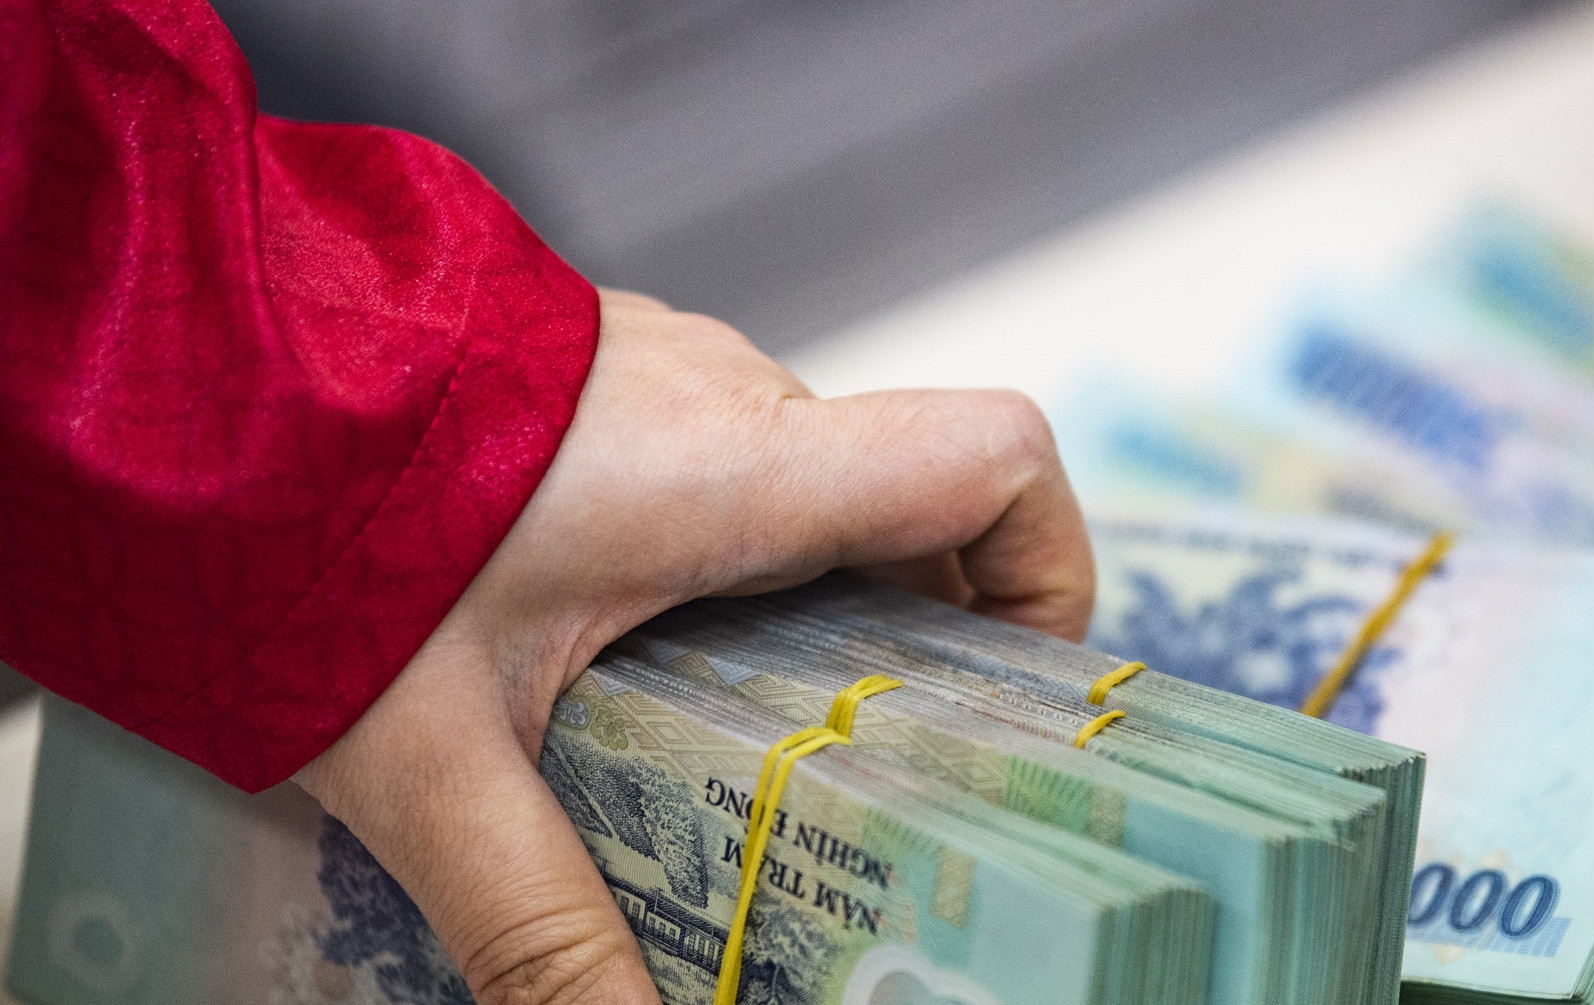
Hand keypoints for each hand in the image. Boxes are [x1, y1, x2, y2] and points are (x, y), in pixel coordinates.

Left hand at [292, 288, 1094, 1004]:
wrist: (180, 373)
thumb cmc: (307, 534)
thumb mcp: (439, 763)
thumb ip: (539, 922)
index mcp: (741, 466)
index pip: (997, 458)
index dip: (1049, 573)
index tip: (1004, 690)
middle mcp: (734, 397)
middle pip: (916, 507)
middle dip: (911, 641)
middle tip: (843, 769)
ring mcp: (672, 373)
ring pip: (813, 494)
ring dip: (801, 604)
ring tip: (708, 723)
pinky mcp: (612, 380)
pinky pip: (729, 468)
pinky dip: (726, 559)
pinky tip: (617, 643)